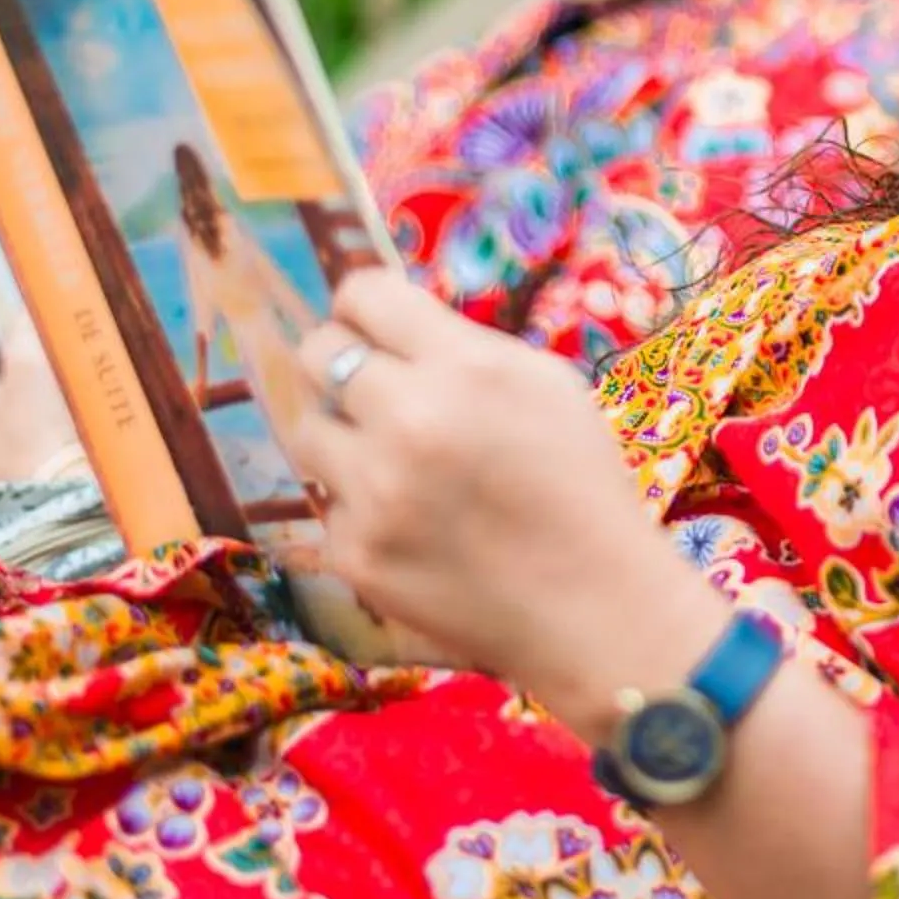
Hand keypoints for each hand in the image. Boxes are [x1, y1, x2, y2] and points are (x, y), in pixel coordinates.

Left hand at [236, 272, 718, 711]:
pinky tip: (409, 525)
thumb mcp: (547, 385)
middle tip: (370, 388)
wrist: (592, 603)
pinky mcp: (353, 553)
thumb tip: (398, 330)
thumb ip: (467, 350)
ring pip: (306, 429)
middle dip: (341, 362)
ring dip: (342, 436)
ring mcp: (372, 491)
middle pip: (317, 353)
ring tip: (387, 460)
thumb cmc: (583, 485)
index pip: (363, 295)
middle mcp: (408, 419)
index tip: (374, 326)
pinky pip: (328, 505)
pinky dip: (361, 508)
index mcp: (463, 366)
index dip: (366, 306)